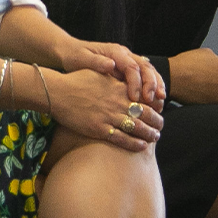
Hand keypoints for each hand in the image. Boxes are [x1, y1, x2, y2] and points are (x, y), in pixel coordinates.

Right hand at [47, 67, 163, 151]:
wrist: (56, 92)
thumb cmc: (74, 81)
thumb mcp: (97, 73)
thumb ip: (112, 75)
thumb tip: (122, 72)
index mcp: (117, 88)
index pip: (143, 97)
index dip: (154, 105)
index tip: (159, 109)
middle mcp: (116, 103)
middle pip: (144, 114)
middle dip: (156, 121)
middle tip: (160, 126)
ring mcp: (108, 117)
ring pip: (137, 128)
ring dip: (149, 134)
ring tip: (155, 137)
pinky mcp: (99, 129)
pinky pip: (122, 139)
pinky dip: (134, 143)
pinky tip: (141, 146)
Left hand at [60, 40, 165, 110]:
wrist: (70, 51)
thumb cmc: (74, 56)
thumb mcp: (80, 58)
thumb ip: (95, 62)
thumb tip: (111, 64)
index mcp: (115, 51)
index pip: (131, 66)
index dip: (136, 82)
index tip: (135, 98)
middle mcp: (125, 54)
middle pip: (145, 67)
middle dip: (152, 84)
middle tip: (154, 101)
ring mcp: (129, 61)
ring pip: (149, 71)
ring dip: (157, 86)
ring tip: (160, 102)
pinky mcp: (129, 70)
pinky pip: (145, 77)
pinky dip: (153, 88)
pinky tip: (156, 101)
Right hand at [167, 47, 217, 103]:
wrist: (172, 78)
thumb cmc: (185, 64)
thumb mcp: (204, 52)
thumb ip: (216, 59)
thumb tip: (217, 62)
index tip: (212, 71)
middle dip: (217, 81)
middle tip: (203, 78)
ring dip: (212, 91)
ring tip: (198, 85)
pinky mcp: (212, 105)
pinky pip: (212, 102)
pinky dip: (206, 98)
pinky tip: (196, 92)